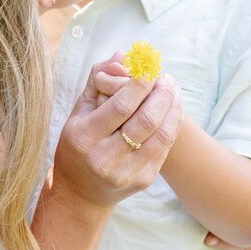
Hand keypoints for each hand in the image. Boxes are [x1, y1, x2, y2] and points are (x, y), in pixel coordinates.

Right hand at [53, 64, 182, 211]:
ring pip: (161, 135)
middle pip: (145, 120)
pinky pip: (164, 148)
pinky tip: (172, 110)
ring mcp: (125, 173)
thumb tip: (122, 54)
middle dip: (161, 94)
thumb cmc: (77, 146)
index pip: (120, 106)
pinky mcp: (142, 181)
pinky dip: (172, 125)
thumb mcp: (77, 114)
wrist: (80, 195)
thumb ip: (98, 81)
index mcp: (83, 137)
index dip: (140, 84)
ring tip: (173, 90)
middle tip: (166, 78)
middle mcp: (104, 158)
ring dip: (173, 108)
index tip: (149, 68)